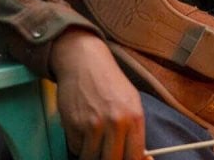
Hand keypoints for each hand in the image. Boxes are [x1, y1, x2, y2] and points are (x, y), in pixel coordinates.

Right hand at [50, 29, 149, 159]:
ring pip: (91, 158)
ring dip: (91, 155)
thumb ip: (135, 130)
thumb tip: (140, 158)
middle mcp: (116, 122)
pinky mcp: (73, 124)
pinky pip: (76, 148)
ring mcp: (93, 124)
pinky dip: (78, 145)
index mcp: (134, 118)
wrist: (85, 62)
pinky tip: (82, 129)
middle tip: (106, 154)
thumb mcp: (131, 103)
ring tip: (93, 142)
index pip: (135, 156)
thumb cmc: (110, 83)